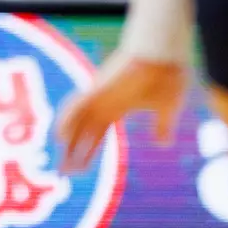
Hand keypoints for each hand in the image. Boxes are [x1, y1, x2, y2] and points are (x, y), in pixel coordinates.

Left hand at [58, 51, 185, 171]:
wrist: (166, 55)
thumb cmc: (167, 76)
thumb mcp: (167, 108)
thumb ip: (162, 125)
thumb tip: (163, 143)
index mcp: (116, 108)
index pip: (96, 135)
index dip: (86, 153)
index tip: (79, 170)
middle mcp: (103, 104)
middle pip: (82, 132)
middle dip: (73, 153)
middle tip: (63, 173)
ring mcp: (99, 95)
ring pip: (76, 121)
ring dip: (67, 141)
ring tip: (60, 163)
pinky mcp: (99, 87)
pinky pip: (78, 104)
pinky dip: (67, 119)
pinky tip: (60, 135)